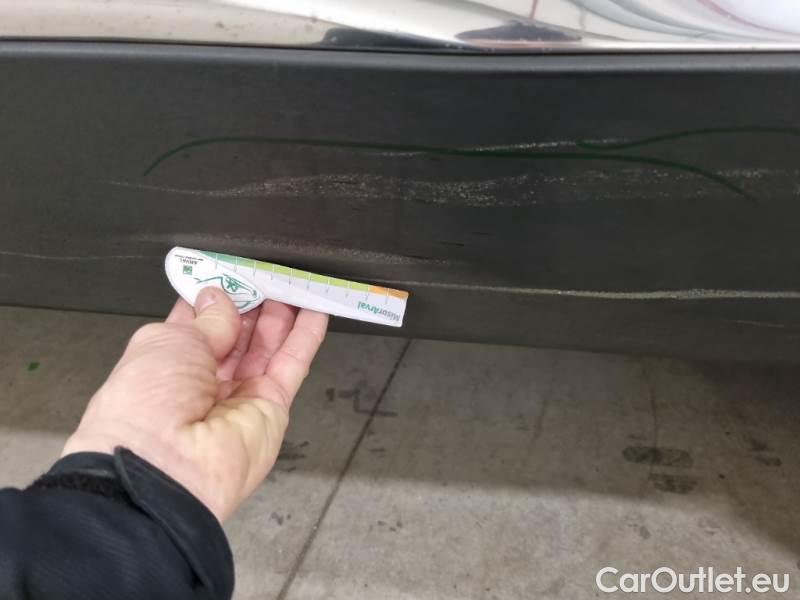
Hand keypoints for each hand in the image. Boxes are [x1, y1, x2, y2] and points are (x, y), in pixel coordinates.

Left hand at [62, 288, 327, 521]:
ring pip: (267, 346)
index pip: (199, 321)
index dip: (217, 294)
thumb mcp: (168, 342)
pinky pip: (292, 365)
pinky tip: (317, 308)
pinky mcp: (272, 407)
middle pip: (237, 333)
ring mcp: (240, 394)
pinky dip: (305, 337)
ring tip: (295, 279)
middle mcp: (204, 380)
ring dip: (281, 313)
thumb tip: (220, 297)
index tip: (234, 267)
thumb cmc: (147, 401)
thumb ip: (206, 318)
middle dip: (252, 300)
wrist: (166, 468)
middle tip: (270, 269)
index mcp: (168, 362)